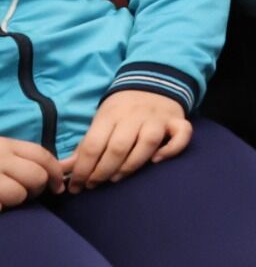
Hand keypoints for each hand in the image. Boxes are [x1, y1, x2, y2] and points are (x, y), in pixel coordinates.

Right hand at [0, 136, 59, 209]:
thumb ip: (18, 159)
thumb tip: (47, 176)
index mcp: (6, 145)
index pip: (41, 155)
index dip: (55, 172)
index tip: (58, 186)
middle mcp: (0, 159)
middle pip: (36, 176)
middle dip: (37, 189)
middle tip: (26, 194)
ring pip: (19, 194)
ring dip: (15, 201)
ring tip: (5, 198)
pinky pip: (0, 207)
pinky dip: (1, 208)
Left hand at [61, 91, 191, 192]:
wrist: (153, 81)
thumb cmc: (122, 109)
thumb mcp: (100, 121)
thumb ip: (84, 147)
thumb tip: (62, 169)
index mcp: (111, 115)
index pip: (94, 144)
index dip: (83, 169)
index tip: (76, 186)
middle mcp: (135, 115)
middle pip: (119, 146)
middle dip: (103, 171)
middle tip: (94, 184)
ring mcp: (158, 118)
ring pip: (147, 143)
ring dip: (130, 165)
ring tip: (117, 177)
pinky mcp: (177, 121)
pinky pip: (182, 135)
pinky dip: (171, 149)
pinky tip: (157, 160)